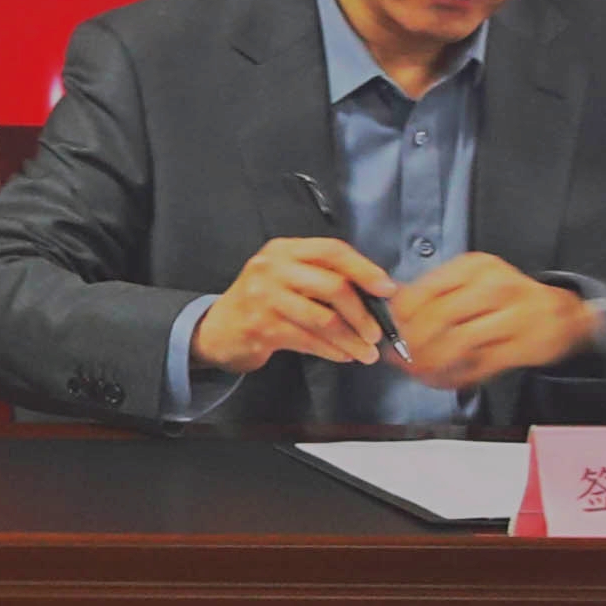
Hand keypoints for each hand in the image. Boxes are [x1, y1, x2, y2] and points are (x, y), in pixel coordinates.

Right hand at [191, 235, 400, 377]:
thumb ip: (324, 277)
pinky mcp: (261, 326)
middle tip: (377, 333)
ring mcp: (264, 296)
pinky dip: (333, 351)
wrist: (218, 328)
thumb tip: (378, 294)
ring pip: (324, 319)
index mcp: (284, 249)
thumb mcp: (288, 277)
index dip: (364, 269)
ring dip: (352, 340)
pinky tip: (343, 356)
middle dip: (363, 314)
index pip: (332, 250)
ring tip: (366, 353)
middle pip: (333, 286)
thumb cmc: (263, 302)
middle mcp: (272, 268)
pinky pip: (309, 340)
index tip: (387, 289)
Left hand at [390, 254, 598, 389]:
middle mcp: (494, 287)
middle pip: (438, 317)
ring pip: (457, 343)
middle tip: (399, 356)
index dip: (401, 314)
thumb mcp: (474, 279)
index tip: (391, 328)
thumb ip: (437, 290)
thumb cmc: (510, 296)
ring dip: (429, 362)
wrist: (562, 313)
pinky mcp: (522, 347)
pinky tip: (441, 379)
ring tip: (416, 371)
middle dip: (412, 341)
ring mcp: (511, 318)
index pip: (425, 289)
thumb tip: (393, 306)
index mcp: (475, 267)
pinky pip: (478, 366)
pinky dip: (453, 377)